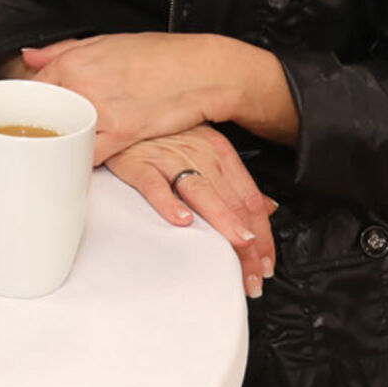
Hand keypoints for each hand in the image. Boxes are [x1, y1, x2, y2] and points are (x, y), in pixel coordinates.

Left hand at [20, 33, 228, 164]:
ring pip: (62, 138)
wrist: (203, 69)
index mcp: (74, 60)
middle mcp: (82, 83)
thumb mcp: (107, 42)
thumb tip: (30, 56)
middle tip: (39, 137)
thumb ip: (63, 50)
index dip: (29, 105)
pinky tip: (81, 163)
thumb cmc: (159, 55)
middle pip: (42, 115)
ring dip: (58, 147)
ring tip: (58, 152)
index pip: (31, 88)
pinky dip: (82, 161)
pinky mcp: (123, 132)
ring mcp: (101, 109)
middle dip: (39, 128)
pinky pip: (89, 155)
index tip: (27, 116)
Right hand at [105, 123, 276, 298]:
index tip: (264, 261)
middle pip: (231, 201)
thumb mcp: (204, 148)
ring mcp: (168, 158)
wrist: (119, 112)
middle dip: (247, 242)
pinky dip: (169, 202)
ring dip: (223, 223)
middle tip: (252, 274)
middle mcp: (198, 153)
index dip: (263, 234)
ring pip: (202, 192)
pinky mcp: (138, 162)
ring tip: (235, 247)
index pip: (249, 198)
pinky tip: (181, 220)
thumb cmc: (161, 133)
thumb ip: (235, 181)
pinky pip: (155, 184)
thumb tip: (267, 207)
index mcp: (218, 151)